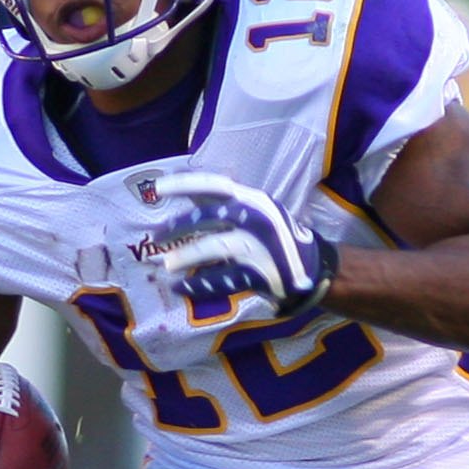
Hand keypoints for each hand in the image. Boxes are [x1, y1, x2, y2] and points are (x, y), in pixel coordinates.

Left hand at [143, 174, 336, 323]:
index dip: (184, 184)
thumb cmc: (274, 235)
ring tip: (166, 265)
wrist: (312, 267)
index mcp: (252, 199)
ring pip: (215, 248)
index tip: (156, 188)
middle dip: (180, 225)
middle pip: (211, 217)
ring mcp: (258, 246)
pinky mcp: (260, 274)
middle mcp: (256, 218)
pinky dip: (199, 286)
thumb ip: (224, 199)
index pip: (214, 185)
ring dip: (187, 257)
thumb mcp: (256, 209)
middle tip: (156, 236)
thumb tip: (184, 180)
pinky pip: (223, 280)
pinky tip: (181, 288)